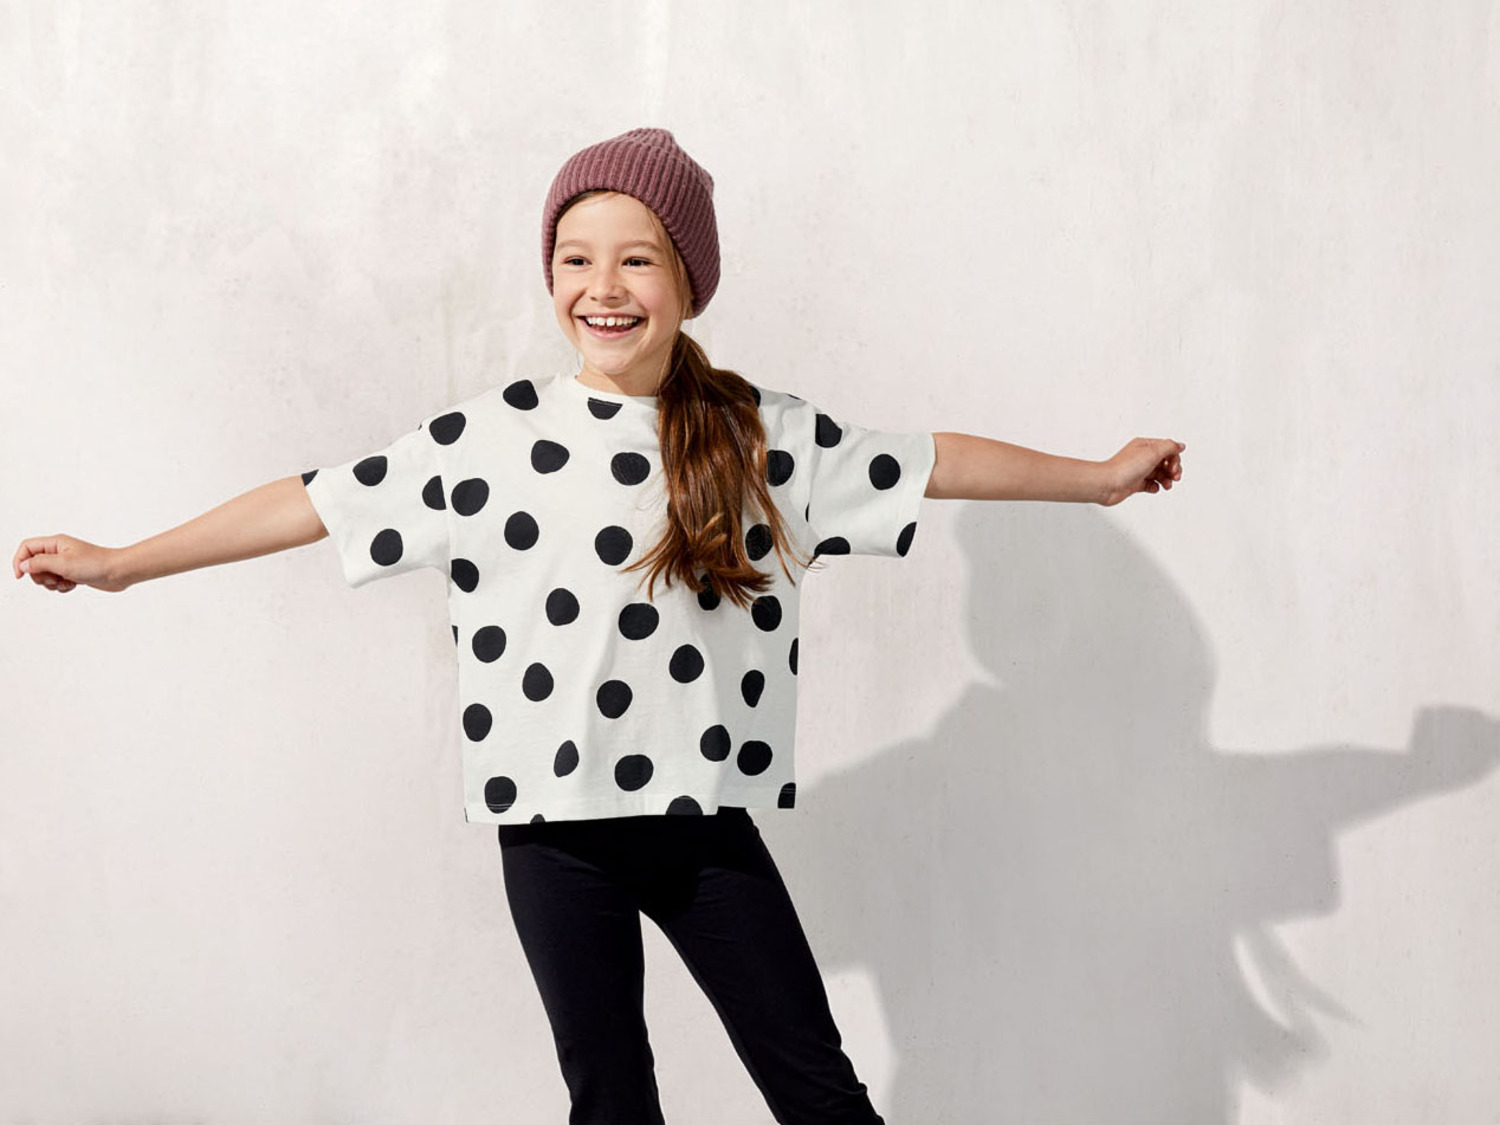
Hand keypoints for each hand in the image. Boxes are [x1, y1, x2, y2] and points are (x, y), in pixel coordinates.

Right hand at [12, 534, 127, 592]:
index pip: (27, 547)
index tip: (20, 576)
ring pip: (45, 576)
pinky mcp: (74, 574)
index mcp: (55, 543)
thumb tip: (23, 565)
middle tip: (55, 577)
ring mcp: (66, 563)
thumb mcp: (63, 563)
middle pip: (34, 565)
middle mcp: (59, 551)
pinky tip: (74, 585)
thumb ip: (40, 563)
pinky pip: (57, 583)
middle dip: (40, 576)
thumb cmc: (96, 564)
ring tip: (66, 581)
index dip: (20, 561)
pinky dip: (62, 587)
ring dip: (52, 583)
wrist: (119, 572)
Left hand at [1098, 438, 1184, 506]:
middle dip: (1173, 470)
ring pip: (1159, 474)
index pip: (1167, 449)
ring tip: (1166, 485)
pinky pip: (1150, 484)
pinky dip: (1155, 487)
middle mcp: (1141, 457)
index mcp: (1145, 445)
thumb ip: (1169, 447)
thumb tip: (1180, 445)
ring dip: (1166, 480)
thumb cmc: (1125, 468)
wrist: (1107, 484)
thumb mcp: (1152, 452)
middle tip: (1174, 477)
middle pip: (1165, 462)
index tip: (1174, 468)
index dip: (1175, 458)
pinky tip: (1153, 488)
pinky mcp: (1135, 483)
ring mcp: (1138, 470)